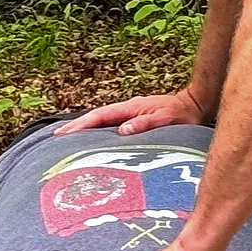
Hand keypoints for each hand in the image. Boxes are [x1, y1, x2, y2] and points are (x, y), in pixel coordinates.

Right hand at [55, 86, 204, 136]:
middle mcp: (127, 110)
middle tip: (54, 139)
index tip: (61, 134)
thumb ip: (145, 124)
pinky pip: (111, 128)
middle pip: (95, 119)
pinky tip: (92, 144)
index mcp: (130, 108)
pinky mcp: (135, 122)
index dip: (79, 126)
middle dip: (75, 128)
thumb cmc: (183, 115)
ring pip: (101, 123)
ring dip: (84, 131)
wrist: (197, 107)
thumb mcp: (166, 119)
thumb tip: (122, 131)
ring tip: (66, 142)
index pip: (98, 117)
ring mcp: (130, 115)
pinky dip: (98, 134)